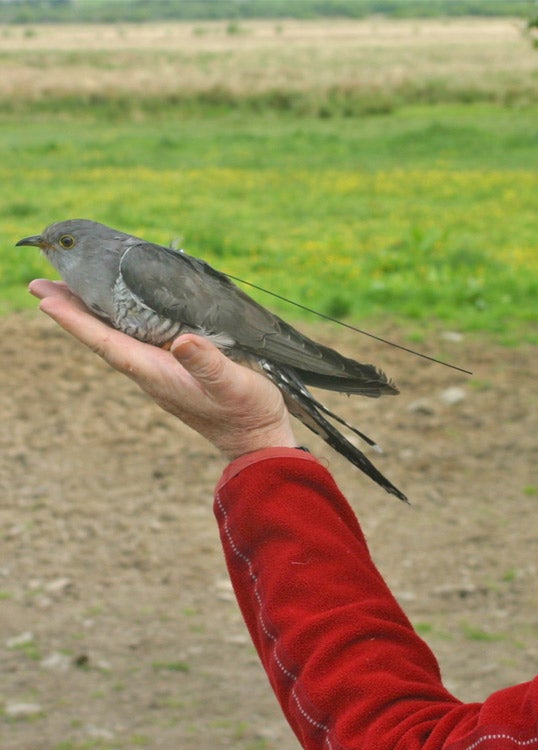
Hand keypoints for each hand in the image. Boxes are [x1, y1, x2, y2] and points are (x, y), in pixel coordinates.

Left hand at [30, 279, 296, 459]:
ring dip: (92, 314)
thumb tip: (181, 341)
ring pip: (117, 337)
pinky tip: (122, 311)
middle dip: (73, 311)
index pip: (107, 342)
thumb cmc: (247, 412)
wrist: (259, 439)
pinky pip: (138, 340)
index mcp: (156, 372)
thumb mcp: (232, 383)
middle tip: (41, 284)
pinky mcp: (175, 370)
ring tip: (70, 291)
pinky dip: (121, 320)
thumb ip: (208, 363)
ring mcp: (162, 371)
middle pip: (103, 336)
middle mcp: (152, 371)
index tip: (45, 299)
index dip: (76, 320)